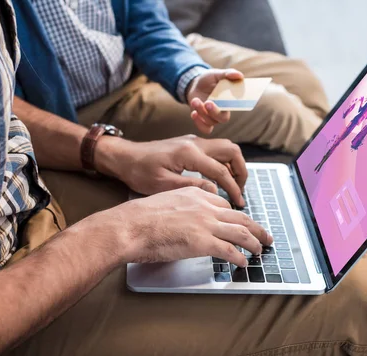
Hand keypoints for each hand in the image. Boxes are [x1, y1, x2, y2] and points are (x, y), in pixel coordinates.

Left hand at [95, 135, 247, 206]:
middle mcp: (195, 143)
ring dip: (234, 165)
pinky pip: (215, 150)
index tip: (239, 202)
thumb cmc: (139, 172)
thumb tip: (215, 192)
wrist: (125, 157)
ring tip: (234, 186)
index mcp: (189, 153)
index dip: (233, 188)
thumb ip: (192, 187)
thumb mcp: (163, 185)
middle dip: (241, 171)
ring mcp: (193, 141)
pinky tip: (220, 180)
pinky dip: (224, 163)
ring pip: (226, 148)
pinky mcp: (190, 144)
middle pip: (231, 151)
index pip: (221, 171)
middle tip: (241, 191)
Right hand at [113, 187, 272, 265]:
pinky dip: (240, 258)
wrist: (130, 226)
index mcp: (195, 194)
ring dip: (254, 243)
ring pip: (241, 233)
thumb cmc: (139, 217)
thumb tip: (184, 220)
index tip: (241, 223)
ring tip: (260, 250)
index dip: (236, 216)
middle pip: (240, 217)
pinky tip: (243, 263)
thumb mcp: (164, 200)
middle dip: (256, 228)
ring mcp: (205, 224)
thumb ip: (180, 207)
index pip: (224, 204)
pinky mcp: (202, 242)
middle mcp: (205, 207)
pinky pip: (229, 251)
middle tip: (265, 236)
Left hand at [186, 68, 243, 133]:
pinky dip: (199, 123)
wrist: (195, 85)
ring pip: (210, 122)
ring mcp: (213, 117)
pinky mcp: (203, 120)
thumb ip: (228, 73)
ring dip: (202, 112)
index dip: (236, 106)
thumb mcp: (217, 74)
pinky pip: (204, 129)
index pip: (237, 107)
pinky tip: (194, 113)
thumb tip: (240, 75)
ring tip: (195, 100)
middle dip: (215, 112)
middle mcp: (223, 111)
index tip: (229, 100)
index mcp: (230, 101)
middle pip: (223, 119)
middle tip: (208, 102)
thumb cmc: (209, 79)